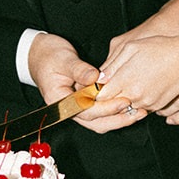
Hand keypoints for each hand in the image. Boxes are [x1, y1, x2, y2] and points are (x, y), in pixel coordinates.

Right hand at [26, 32, 142, 132]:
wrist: (39, 55)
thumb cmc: (49, 56)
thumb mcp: (63, 59)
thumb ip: (79, 69)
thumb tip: (95, 77)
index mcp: (59, 101)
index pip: (85, 111)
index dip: (106, 108)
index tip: (123, 101)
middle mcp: (67, 110)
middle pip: (95, 123)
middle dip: (118, 119)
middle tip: (138, 112)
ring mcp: (76, 109)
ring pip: (99, 122)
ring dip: (119, 119)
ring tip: (139, 112)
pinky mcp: (83, 105)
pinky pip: (100, 114)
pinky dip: (114, 113)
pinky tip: (130, 107)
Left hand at [99, 32, 178, 119]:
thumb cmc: (161, 48)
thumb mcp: (130, 48)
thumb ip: (112, 65)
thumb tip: (99, 79)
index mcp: (126, 80)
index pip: (99, 96)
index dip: (93, 93)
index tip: (89, 89)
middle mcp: (135, 95)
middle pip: (111, 105)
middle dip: (105, 98)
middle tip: (103, 89)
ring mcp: (147, 103)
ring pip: (125, 107)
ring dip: (121, 99)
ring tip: (124, 84)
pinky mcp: (157, 106)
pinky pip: (140, 107)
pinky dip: (136, 99)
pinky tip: (139, 86)